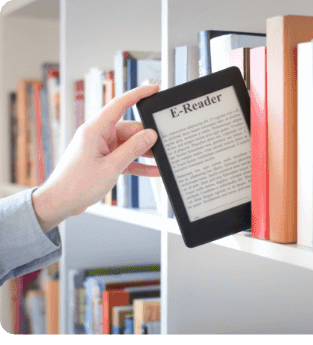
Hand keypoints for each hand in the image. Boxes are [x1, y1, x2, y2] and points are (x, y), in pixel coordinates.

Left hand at [32, 83, 160, 229]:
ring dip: (143, 153)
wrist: (61, 201)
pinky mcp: (103, 160)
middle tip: (164, 146)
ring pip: (128, 145)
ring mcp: (100, 148)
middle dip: (146, 137)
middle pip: (129, 129)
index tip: (153, 89)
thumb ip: (132, 150)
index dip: (137, 95)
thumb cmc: (77, 184)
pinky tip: (153, 171)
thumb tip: (149, 135)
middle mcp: (97, 136)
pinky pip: (124, 158)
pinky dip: (137, 164)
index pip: (119, 105)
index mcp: (95, 130)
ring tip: (161, 160)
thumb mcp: (111, 167)